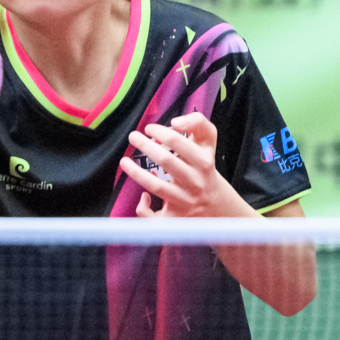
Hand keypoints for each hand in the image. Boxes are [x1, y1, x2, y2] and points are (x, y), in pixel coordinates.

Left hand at [120, 112, 249, 218]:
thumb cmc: (204, 168)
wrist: (215, 204)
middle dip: (145, 146)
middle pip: (166, 160)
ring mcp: (184, 200)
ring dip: (136, 172)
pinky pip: (154, 216)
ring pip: (156, 186)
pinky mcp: (175, 217)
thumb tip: (175, 122)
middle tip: (133, 136)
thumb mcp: (208, 143)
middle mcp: (195, 181)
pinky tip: (142, 197)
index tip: (148, 128)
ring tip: (124, 161)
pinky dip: (143, 207)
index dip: (160, 132)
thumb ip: (198, 123)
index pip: (178, 141)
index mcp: (203, 161)